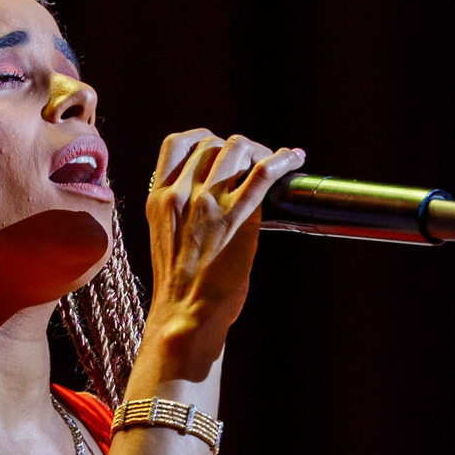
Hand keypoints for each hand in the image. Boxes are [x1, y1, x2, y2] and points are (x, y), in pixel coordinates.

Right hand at [139, 130, 304, 385]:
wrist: (183, 315)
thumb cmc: (180, 285)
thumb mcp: (168, 236)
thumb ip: (184, 210)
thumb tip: (214, 191)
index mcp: (159, 197)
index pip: (178, 143)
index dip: (205, 139)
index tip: (223, 150)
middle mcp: (180, 193)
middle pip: (213, 143)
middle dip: (239, 148)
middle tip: (257, 163)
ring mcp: (207, 204)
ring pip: (237, 149)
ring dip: (260, 151)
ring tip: (275, 163)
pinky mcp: (235, 219)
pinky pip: (262, 174)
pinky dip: (282, 160)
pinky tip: (295, 158)